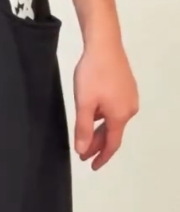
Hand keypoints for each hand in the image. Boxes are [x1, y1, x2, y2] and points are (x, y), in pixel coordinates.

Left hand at [73, 42, 138, 169]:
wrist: (104, 44)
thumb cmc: (93, 74)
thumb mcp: (84, 104)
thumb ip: (83, 129)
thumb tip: (83, 150)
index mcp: (120, 115)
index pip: (112, 144)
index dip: (102, 157)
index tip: (92, 167)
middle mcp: (129, 109)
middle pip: (113, 133)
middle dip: (97, 145)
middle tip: (82, 154)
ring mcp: (130, 98)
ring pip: (113, 121)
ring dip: (100, 131)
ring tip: (85, 137)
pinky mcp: (127, 88)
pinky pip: (115, 110)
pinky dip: (104, 118)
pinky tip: (93, 117)